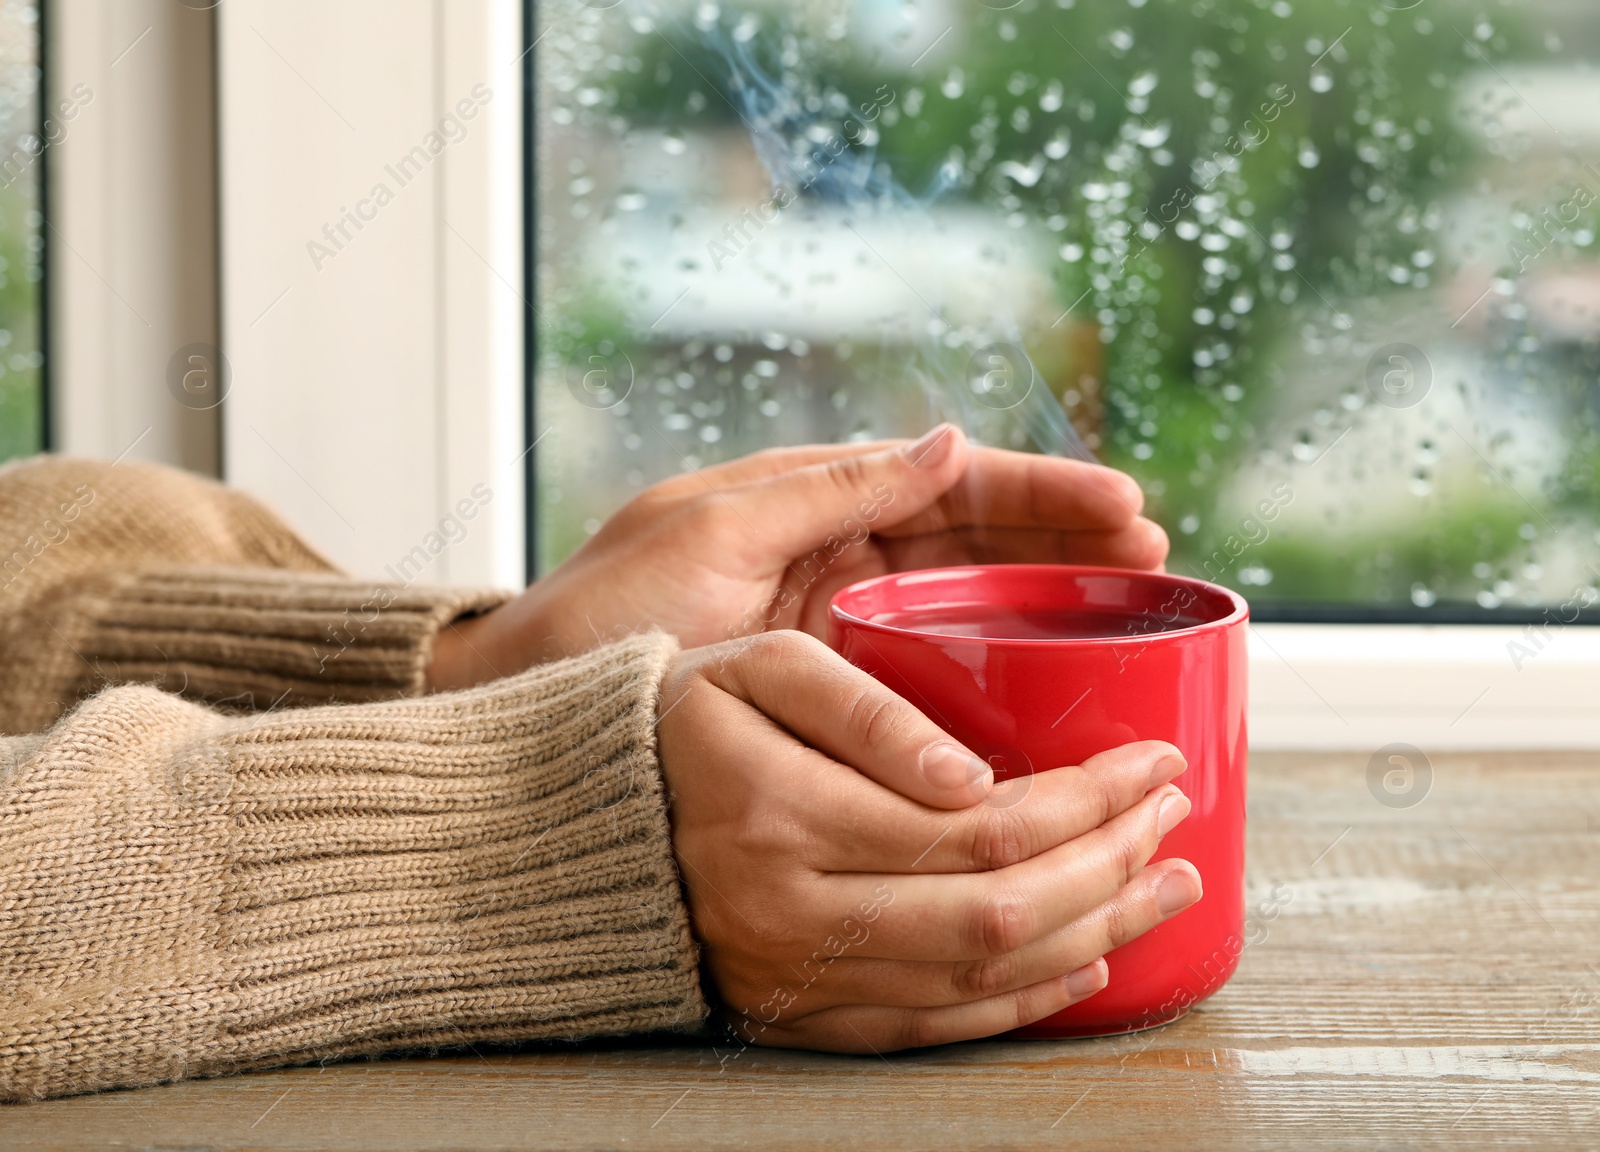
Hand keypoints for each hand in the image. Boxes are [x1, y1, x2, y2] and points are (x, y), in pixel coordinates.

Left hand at [427, 426, 1167, 689]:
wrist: (533, 708)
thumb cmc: (603, 611)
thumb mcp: (709, 531)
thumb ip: (828, 486)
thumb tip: (947, 440)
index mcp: (810, 499)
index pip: (949, 484)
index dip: (1040, 494)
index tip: (1122, 504)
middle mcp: (835, 556)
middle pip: (977, 543)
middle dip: (1067, 544)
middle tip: (1155, 557)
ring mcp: (838, 627)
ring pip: (966, 606)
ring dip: (1048, 604)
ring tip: (1133, 609)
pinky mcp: (830, 693)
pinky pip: (928, 672)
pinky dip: (993, 673)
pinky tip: (1049, 687)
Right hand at [654, 630, 1202, 1051]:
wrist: (583, 826)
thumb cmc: (676, 727)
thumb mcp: (754, 669)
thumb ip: (859, 708)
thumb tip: (971, 772)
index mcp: (789, 812)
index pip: (983, 823)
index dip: (1088, 798)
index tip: (1150, 760)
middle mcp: (797, 909)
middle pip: (1001, 910)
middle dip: (1113, 865)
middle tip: (1175, 818)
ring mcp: (799, 973)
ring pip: (980, 979)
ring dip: (1094, 934)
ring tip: (1165, 888)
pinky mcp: (800, 1011)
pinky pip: (931, 1028)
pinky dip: (1023, 1003)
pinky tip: (1086, 963)